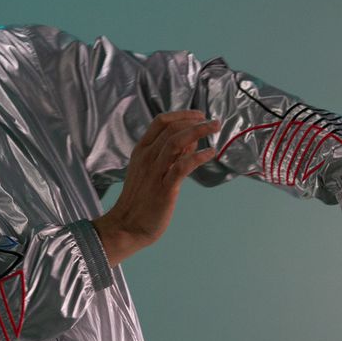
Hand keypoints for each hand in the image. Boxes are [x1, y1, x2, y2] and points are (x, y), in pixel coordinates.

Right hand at [92, 110, 221, 266]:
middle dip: (195, 121)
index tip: (198, 115)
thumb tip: (192, 141)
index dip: (182, 115)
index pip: (161, 122)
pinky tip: (210, 154)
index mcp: (142, 150)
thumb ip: (170, 155)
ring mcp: (154, 172)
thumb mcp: (151, 171)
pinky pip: (182, 166)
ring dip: (198, 132)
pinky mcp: (164, 188)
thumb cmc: (140, 199)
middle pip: (171, 128)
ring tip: (214, 129)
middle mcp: (147, 157)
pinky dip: (198, 157)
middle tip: (214, 122)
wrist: (127, 225)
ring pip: (176, 142)